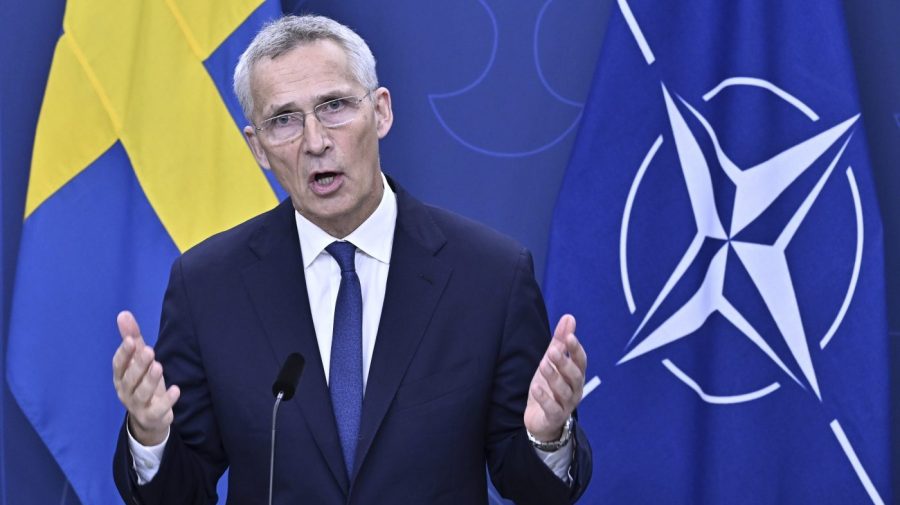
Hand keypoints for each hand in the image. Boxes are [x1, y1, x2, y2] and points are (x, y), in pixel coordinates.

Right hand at [112, 310, 179, 445]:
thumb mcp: (138, 360)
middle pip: (131, 378)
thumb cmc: (142, 382)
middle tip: (149, 351)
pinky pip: (158, 410)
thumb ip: (132, 338)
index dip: (124, 353)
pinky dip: (167, 401)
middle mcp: (125, 391)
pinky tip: (176, 389)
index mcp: (120, 377)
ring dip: (150, 380)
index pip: (118, 365)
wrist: (148, 418)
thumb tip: (123, 314)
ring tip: (159, 366)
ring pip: (142, 393)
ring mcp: (138, 406)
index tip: (131, 340)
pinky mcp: (152, 416)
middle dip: (139, 364)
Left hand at [524, 314, 586, 441]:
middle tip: (552, 351)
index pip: (581, 361)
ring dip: (554, 377)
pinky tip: (536, 387)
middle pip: (575, 376)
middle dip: (564, 363)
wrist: (541, 420)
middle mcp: (575, 390)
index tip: (569, 336)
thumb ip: (560, 342)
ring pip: (564, 391)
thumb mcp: (552, 362)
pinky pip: (552, 408)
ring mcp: (566, 405)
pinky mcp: (554, 417)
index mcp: (576, 375)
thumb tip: (569, 317)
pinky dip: (544, 398)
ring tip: (543, 365)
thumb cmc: (549, 387)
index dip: (575, 349)